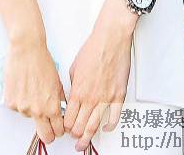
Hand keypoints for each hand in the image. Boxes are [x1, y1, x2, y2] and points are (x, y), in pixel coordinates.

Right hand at [3, 38, 66, 145]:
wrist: (27, 49)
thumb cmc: (42, 62)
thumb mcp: (57, 82)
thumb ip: (59, 99)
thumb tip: (61, 110)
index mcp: (52, 107)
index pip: (57, 131)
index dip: (58, 129)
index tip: (57, 126)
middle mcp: (37, 111)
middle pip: (45, 136)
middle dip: (48, 132)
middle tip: (47, 122)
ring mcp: (22, 108)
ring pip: (29, 116)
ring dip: (31, 108)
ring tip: (32, 89)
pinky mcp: (10, 103)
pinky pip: (17, 107)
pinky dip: (20, 100)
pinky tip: (23, 86)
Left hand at [64, 0, 136, 151]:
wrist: (110, 39)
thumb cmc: (93, 48)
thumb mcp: (74, 67)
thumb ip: (73, 85)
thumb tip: (72, 95)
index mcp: (78, 91)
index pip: (68, 118)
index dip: (65, 126)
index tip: (65, 128)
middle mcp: (91, 98)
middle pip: (80, 126)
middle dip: (75, 135)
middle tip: (74, 139)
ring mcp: (105, 98)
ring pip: (95, 126)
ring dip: (88, 137)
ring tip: (85, 143)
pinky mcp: (118, 95)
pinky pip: (114, 117)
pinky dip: (109, 126)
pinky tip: (105, 127)